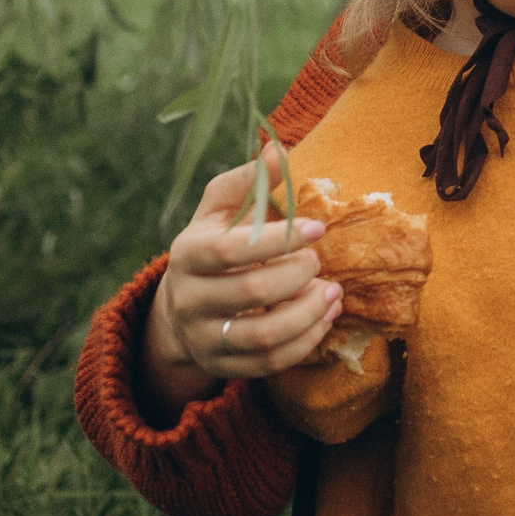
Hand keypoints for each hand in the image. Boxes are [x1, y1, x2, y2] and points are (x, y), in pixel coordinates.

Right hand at [140, 144, 344, 415]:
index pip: (231, 249)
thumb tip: (279, 148)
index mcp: (187, 254)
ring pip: (263, 336)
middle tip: (320, 262)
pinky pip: (270, 364)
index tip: (318, 228)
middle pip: (252, 292)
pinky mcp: (223, 366)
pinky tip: (325, 318)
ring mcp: (204, 338)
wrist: (181, 307)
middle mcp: (189, 300)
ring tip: (333, 292)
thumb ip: (248, 180)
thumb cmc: (212, 245)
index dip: (279, 239)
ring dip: (308, 314)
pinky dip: (305, 342)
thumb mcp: (219, 208)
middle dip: (297, 276)